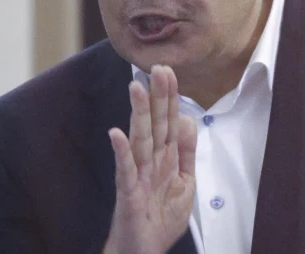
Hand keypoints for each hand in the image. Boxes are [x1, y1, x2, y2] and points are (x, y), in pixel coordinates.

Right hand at [103, 65, 197, 253]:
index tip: (169, 71)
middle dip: (157, 96)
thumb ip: (186, 152)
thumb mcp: (184, 181)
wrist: (144, 251)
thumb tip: (188, 120)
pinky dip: (121, 152)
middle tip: (158, 68)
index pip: (167, 120)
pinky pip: (125, 170)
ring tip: (136, 88)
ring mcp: (137, 175)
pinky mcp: (128, 193)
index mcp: (164, 157)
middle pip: (154, 123)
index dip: (169, 97)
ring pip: (139, 139)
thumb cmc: (160, 218)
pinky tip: (116, 134)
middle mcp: (149, 161)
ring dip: (138, 114)